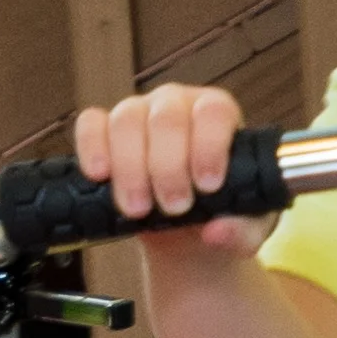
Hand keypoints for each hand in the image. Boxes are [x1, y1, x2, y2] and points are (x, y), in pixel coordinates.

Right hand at [74, 83, 272, 254]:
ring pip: (127, 120)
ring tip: (138, 209)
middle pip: (167, 118)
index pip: (214, 112)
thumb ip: (242, 230)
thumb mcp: (246, 226)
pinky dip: (92, 148)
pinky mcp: (104, 128)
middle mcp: (177, 105)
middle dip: (168, 167)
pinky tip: (99, 176)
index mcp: (218, 114)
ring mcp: (138, 112)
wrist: (188, 230)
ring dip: (130, 168)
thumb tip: (217, 232)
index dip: (209, 146)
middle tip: (175, 208)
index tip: (208, 186)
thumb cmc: (222, 214)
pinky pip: (91, 124)